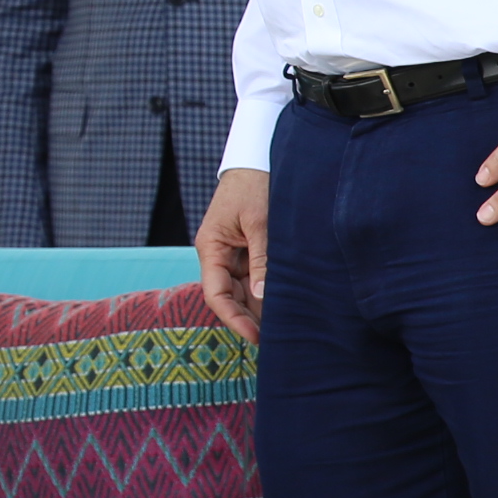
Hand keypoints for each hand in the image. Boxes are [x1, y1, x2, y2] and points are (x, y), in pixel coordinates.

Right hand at [196, 167, 269, 343]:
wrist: (258, 159)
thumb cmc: (254, 186)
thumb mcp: (259, 222)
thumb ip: (261, 260)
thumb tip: (261, 298)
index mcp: (211, 248)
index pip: (216, 294)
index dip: (233, 318)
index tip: (255, 336)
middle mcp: (219, 255)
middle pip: (230, 297)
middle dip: (249, 318)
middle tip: (277, 338)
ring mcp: (233, 254)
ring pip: (244, 290)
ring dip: (260, 306)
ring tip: (285, 324)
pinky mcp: (249, 249)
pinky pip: (256, 277)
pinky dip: (268, 291)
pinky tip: (286, 303)